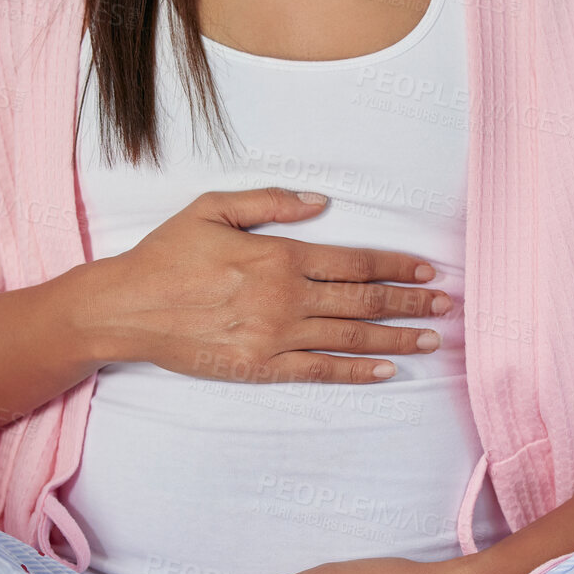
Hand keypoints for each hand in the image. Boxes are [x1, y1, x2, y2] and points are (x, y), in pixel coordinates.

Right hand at [81, 188, 454, 384]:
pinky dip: (357, 371)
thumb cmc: (167, 254)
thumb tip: (321, 202)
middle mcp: (285, 298)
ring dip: (397, 338)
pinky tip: (387, 370)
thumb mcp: (214, 208)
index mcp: (279, 256)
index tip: (427, 268)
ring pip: (350, 337)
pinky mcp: (260, 368)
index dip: (396, 265)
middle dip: (410, 302)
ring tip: (431, 338)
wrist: (127, 307)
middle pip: (363, 301)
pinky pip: (319, 371)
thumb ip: (270, 203)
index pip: (354, 262)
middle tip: (446, 305)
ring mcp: (275, 336)